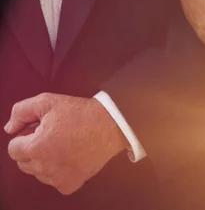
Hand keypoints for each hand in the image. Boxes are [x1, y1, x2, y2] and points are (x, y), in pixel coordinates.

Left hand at [4, 93, 127, 194]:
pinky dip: (59, 172)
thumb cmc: (80, 113)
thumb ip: (21, 111)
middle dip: (32, 149)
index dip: (26, 136)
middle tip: (52, 136)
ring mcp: (58, 178)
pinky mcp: (70, 184)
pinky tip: (70, 158)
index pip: (13, 149)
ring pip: (38, 173)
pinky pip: (54, 182)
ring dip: (45, 161)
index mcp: (36, 147)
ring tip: (63, 145)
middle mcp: (45, 167)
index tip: (41, 130)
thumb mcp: (48, 102)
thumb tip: (10, 129)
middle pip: (23, 163)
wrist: (112, 125)